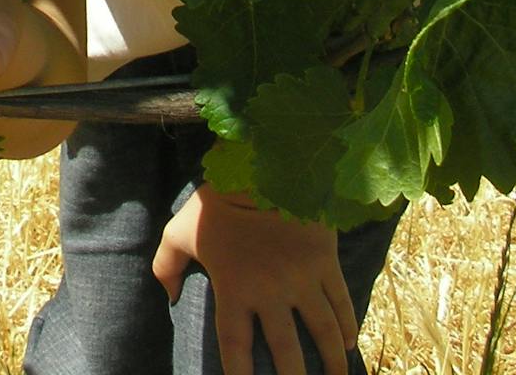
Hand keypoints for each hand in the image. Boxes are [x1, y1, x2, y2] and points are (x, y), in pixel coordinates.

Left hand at [151, 184, 358, 374]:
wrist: (261, 162)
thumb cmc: (216, 198)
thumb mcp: (180, 228)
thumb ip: (167, 264)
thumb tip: (169, 297)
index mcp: (234, 288)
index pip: (236, 345)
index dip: (240, 374)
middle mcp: (271, 292)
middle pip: (286, 351)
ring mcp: (302, 278)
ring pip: (323, 332)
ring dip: (331, 361)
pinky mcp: (325, 261)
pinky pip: (341, 302)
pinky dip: (348, 326)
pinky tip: (348, 343)